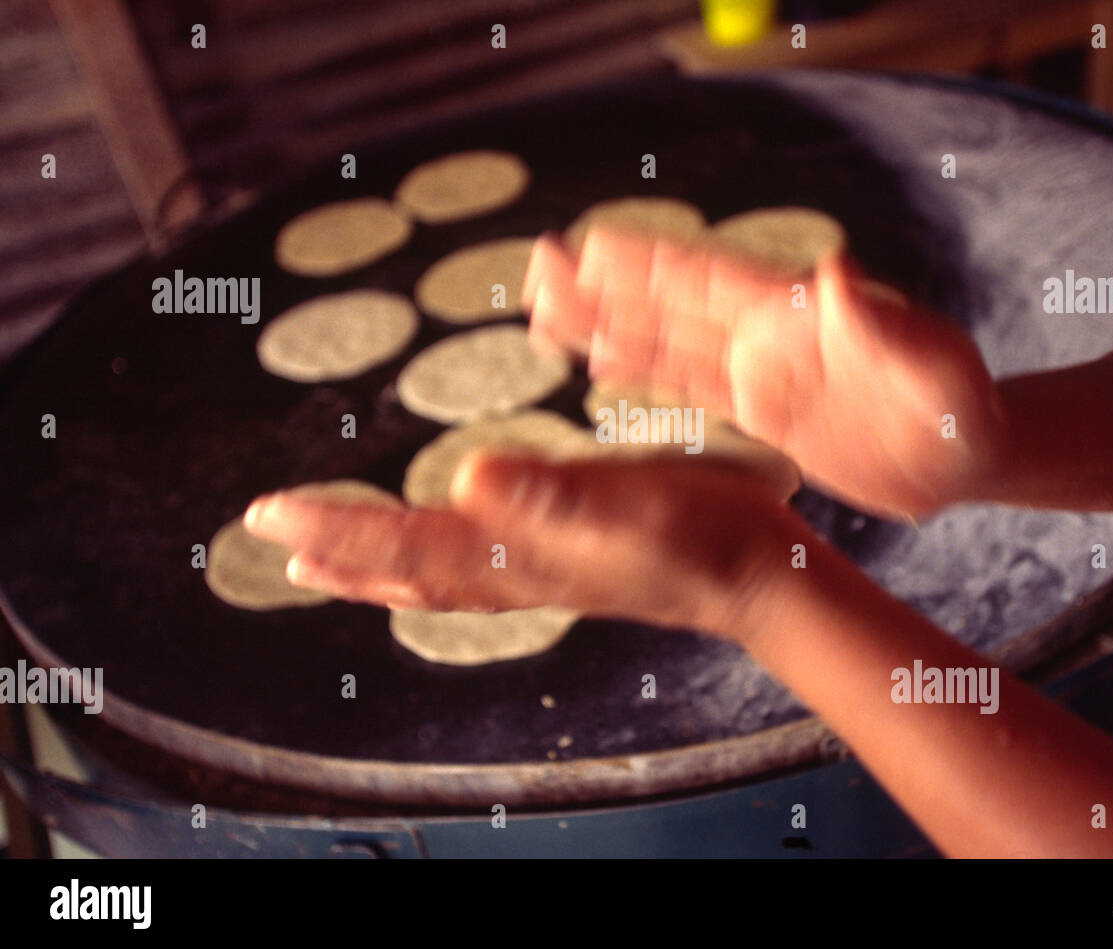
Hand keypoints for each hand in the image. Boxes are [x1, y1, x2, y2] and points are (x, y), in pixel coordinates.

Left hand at [242, 452, 810, 640]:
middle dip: (334, 552)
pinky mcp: (561, 561)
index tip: (265, 512)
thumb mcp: (629, 500)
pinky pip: (471, 569)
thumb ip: (549, 493)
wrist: (755, 572)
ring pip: (433, 576)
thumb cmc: (701, 532)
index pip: (403, 545)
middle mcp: (515, 571)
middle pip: (403, 570)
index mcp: (518, 553)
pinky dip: (429, 564)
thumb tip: (466, 476)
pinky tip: (439, 546)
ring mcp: (537, 571)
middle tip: (270, 532)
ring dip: (372, 568)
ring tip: (323, 562)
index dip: (333, 528)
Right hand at [524, 228, 1009, 517]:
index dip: (652, 265)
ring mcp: (761, 371)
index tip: (591, 245)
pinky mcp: (763, 411)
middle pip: (673, 304)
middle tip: (542, 265)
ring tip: (546, 310)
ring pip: (668, 343)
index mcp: (799, 318)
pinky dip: (644, 372)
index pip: (713, 281)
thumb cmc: (961, 406)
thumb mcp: (933, 367)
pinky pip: (689, 387)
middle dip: (607, 286)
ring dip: (609, 325)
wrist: (963, 455)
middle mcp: (768, 336)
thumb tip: (834, 272)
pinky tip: (603, 366)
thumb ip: (883, 325)